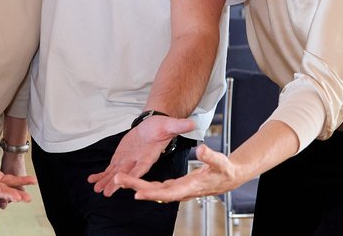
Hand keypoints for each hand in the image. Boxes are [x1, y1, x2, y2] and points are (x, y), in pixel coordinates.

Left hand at [88, 115, 194, 195]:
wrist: (153, 126)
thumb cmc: (161, 127)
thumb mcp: (169, 124)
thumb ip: (178, 125)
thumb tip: (192, 123)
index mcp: (150, 155)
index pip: (143, 165)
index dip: (136, 172)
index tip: (129, 179)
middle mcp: (138, 161)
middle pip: (128, 173)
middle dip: (118, 183)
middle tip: (108, 192)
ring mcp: (128, 161)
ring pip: (116, 173)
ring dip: (107, 181)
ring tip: (97, 189)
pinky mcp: (121, 159)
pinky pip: (110, 169)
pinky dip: (101, 174)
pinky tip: (92, 180)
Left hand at [114, 142, 240, 201]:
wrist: (227, 177)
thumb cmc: (224, 170)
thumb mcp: (220, 162)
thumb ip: (210, 156)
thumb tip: (201, 149)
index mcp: (188, 186)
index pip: (167, 192)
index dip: (152, 193)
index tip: (137, 193)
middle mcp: (179, 190)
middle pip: (154, 191)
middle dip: (135, 187)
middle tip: (117, 181)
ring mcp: (175, 188)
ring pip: (152, 189)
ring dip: (134, 185)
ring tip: (115, 180)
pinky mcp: (173, 184)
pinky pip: (154, 187)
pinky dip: (141, 184)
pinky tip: (129, 181)